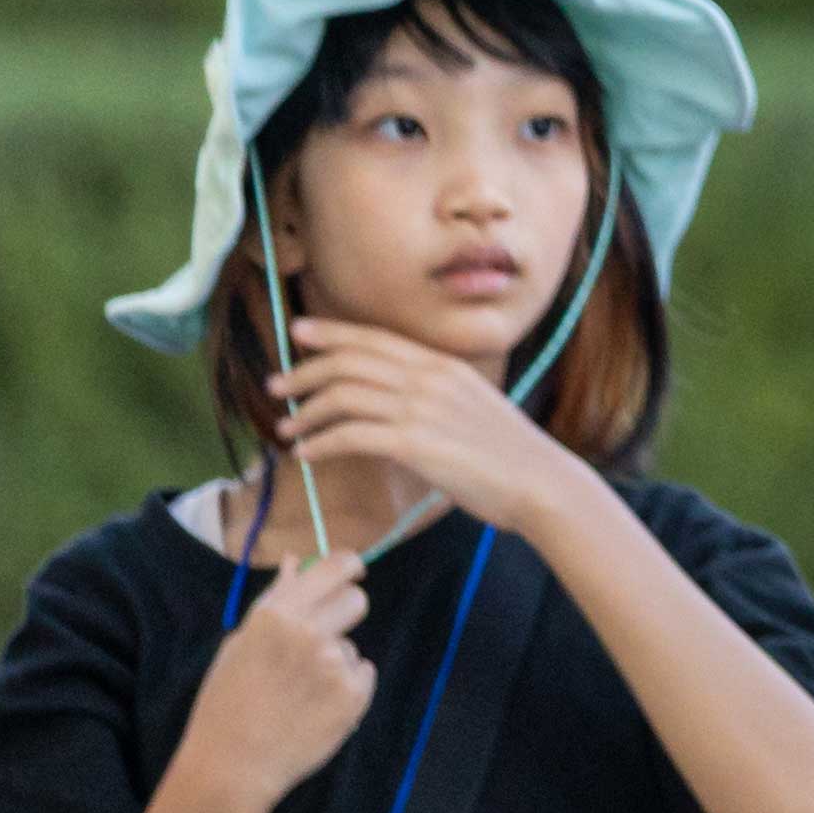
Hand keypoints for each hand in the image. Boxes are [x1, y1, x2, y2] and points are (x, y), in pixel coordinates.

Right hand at [173, 543, 377, 812]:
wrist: (232, 766)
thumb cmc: (227, 704)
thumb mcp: (240, 644)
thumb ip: (275, 600)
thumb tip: (296, 561)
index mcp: (276, 614)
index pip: (335, 567)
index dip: (348, 568)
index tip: (352, 573)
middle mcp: (308, 632)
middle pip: (357, 600)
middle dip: (344, 615)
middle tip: (319, 643)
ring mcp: (334, 664)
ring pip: (352, 646)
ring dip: (335, 662)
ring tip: (301, 692)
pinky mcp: (353, 695)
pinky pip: (363, 676)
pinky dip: (346, 690)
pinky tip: (315, 708)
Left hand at [276, 315, 578, 538]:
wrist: (537, 481)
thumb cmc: (507, 452)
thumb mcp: (470, 405)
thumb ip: (432, 395)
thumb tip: (392, 402)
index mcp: (441, 365)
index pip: (374, 339)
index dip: (331, 333)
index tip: (298, 331)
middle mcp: (428, 378)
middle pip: (349, 362)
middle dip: (304, 371)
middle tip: (276, 387)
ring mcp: (421, 409)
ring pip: (344, 396)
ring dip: (307, 412)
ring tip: (287, 428)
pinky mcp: (415, 444)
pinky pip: (351, 436)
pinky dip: (322, 443)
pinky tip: (308, 454)